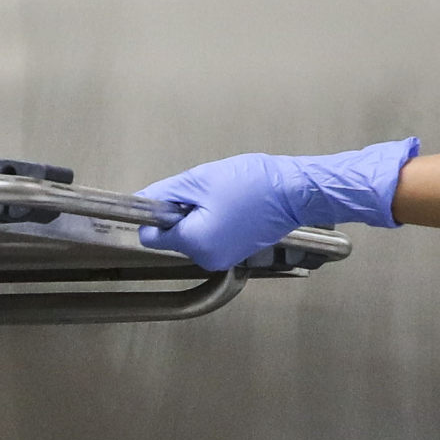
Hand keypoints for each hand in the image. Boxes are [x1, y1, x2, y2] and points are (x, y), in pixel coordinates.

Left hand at [136, 137, 417, 267]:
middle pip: (173, 237)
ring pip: (192, 237)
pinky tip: (233, 207)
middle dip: (181, 215)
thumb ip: (165, 194)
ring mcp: (223, 259)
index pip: (150, 236)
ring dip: (199, 218)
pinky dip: (214, 224)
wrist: (295, 192)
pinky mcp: (235, 255)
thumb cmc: (253, 183)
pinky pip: (211, 239)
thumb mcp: (200, 180)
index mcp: (194, 242)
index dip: (156, 215)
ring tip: (223, 198)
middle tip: (205, 193)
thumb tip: (144, 202)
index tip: (170, 198)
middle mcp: (206, 258)